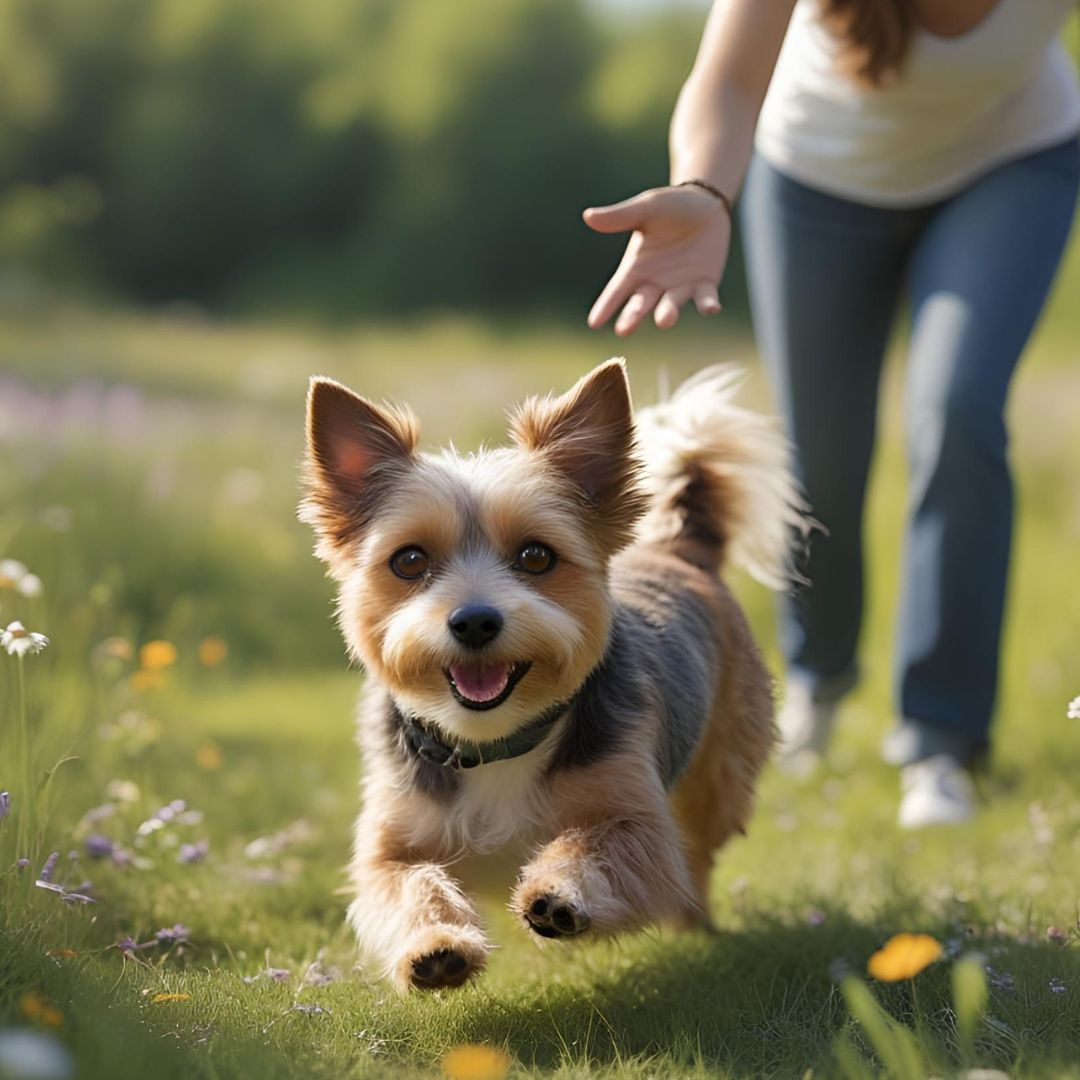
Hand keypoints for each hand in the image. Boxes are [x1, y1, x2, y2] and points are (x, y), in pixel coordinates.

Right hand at [583, 185, 730, 335]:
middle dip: (633, 316)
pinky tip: (711, 309)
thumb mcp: (645, 209)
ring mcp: (680, 286)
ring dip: (667, 312)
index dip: (606, 306)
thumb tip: (588, 216)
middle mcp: (655, 283)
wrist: (705, 203)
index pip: (617, 290)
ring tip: (663, 320)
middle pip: (641, 304)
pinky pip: (705, 297)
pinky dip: (707, 304)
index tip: (594, 324)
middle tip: (624, 329)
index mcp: (636, 268)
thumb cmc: (670, 206)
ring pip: (671, 304)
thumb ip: (620, 217)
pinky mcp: (705, 284)